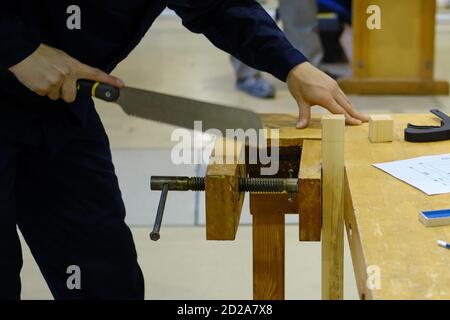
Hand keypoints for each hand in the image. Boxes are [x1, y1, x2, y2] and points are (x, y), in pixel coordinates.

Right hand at [8, 44, 123, 102]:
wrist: (23, 53)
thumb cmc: (43, 55)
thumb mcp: (63, 59)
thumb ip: (73, 70)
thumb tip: (79, 82)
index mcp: (74, 66)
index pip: (95, 74)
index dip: (108, 80)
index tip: (121, 85)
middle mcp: (67, 75)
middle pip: (72, 97)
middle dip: (65, 93)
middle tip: (56, 81)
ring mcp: (56, 82)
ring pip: (57, 97)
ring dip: (51, 90)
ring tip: (45, 76)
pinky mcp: (44, 88)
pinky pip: (46, 96)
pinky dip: (42, 90)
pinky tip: (38, 79)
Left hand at [287, 62, 368, 127]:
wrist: (297, 67)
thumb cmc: (298, 84)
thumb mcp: (300, 101)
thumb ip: (303, 115)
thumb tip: (299, 128)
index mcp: (325, 97)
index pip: (340, 111)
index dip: (349, 119)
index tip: (358, 124)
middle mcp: (332, 91)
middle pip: (347, 105)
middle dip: (357, 114)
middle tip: (367, 120)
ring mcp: (334, 86)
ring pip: (345, 100)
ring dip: (353, 108)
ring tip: (360, 115)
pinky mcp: (332, 83)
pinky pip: (342, 95)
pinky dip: (347, 102)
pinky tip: (348, 106)